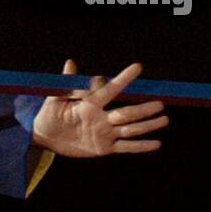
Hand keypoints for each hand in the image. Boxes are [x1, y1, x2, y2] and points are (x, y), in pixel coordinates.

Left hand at [31, 60, 167, 157]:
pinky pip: (126, 147)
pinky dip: (141, 146)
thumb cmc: (49, 114)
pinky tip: (157, 144)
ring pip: (130, 129)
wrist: (45, 136)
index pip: (110, 89)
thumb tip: (70, 63)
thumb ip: (66, 85)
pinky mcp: (104, 147)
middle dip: (143, 109)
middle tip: (160, 103)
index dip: (122, 79)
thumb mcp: (55, 100)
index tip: (137, 67)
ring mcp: (105, 133)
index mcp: (91, 104)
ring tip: (165, 119)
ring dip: (147, 125)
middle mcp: (102, 117)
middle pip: (126, 113)